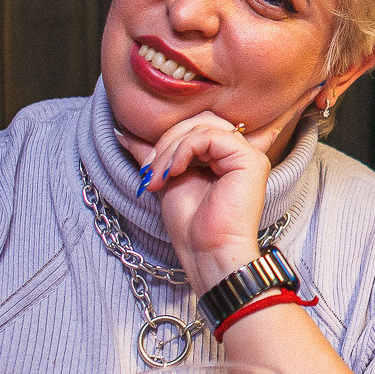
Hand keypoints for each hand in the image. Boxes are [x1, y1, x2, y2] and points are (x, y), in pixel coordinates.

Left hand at [116, 99, 311, 292]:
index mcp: (224, 156)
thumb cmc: (192, 225)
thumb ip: (154, 155)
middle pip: (199, 121)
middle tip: (151, 172)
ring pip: (201, 127)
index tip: (148, 169)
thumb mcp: (166, 180)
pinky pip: (209, 137)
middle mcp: (239, 152)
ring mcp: (247, 155)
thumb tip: (124, 132)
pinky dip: (183, 151)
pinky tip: (174, 173)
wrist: (206, 252)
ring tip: (159, 177)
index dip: (167, 140)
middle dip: (166, 142)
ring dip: (170, 149)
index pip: (195, 126)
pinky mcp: (250, 160)